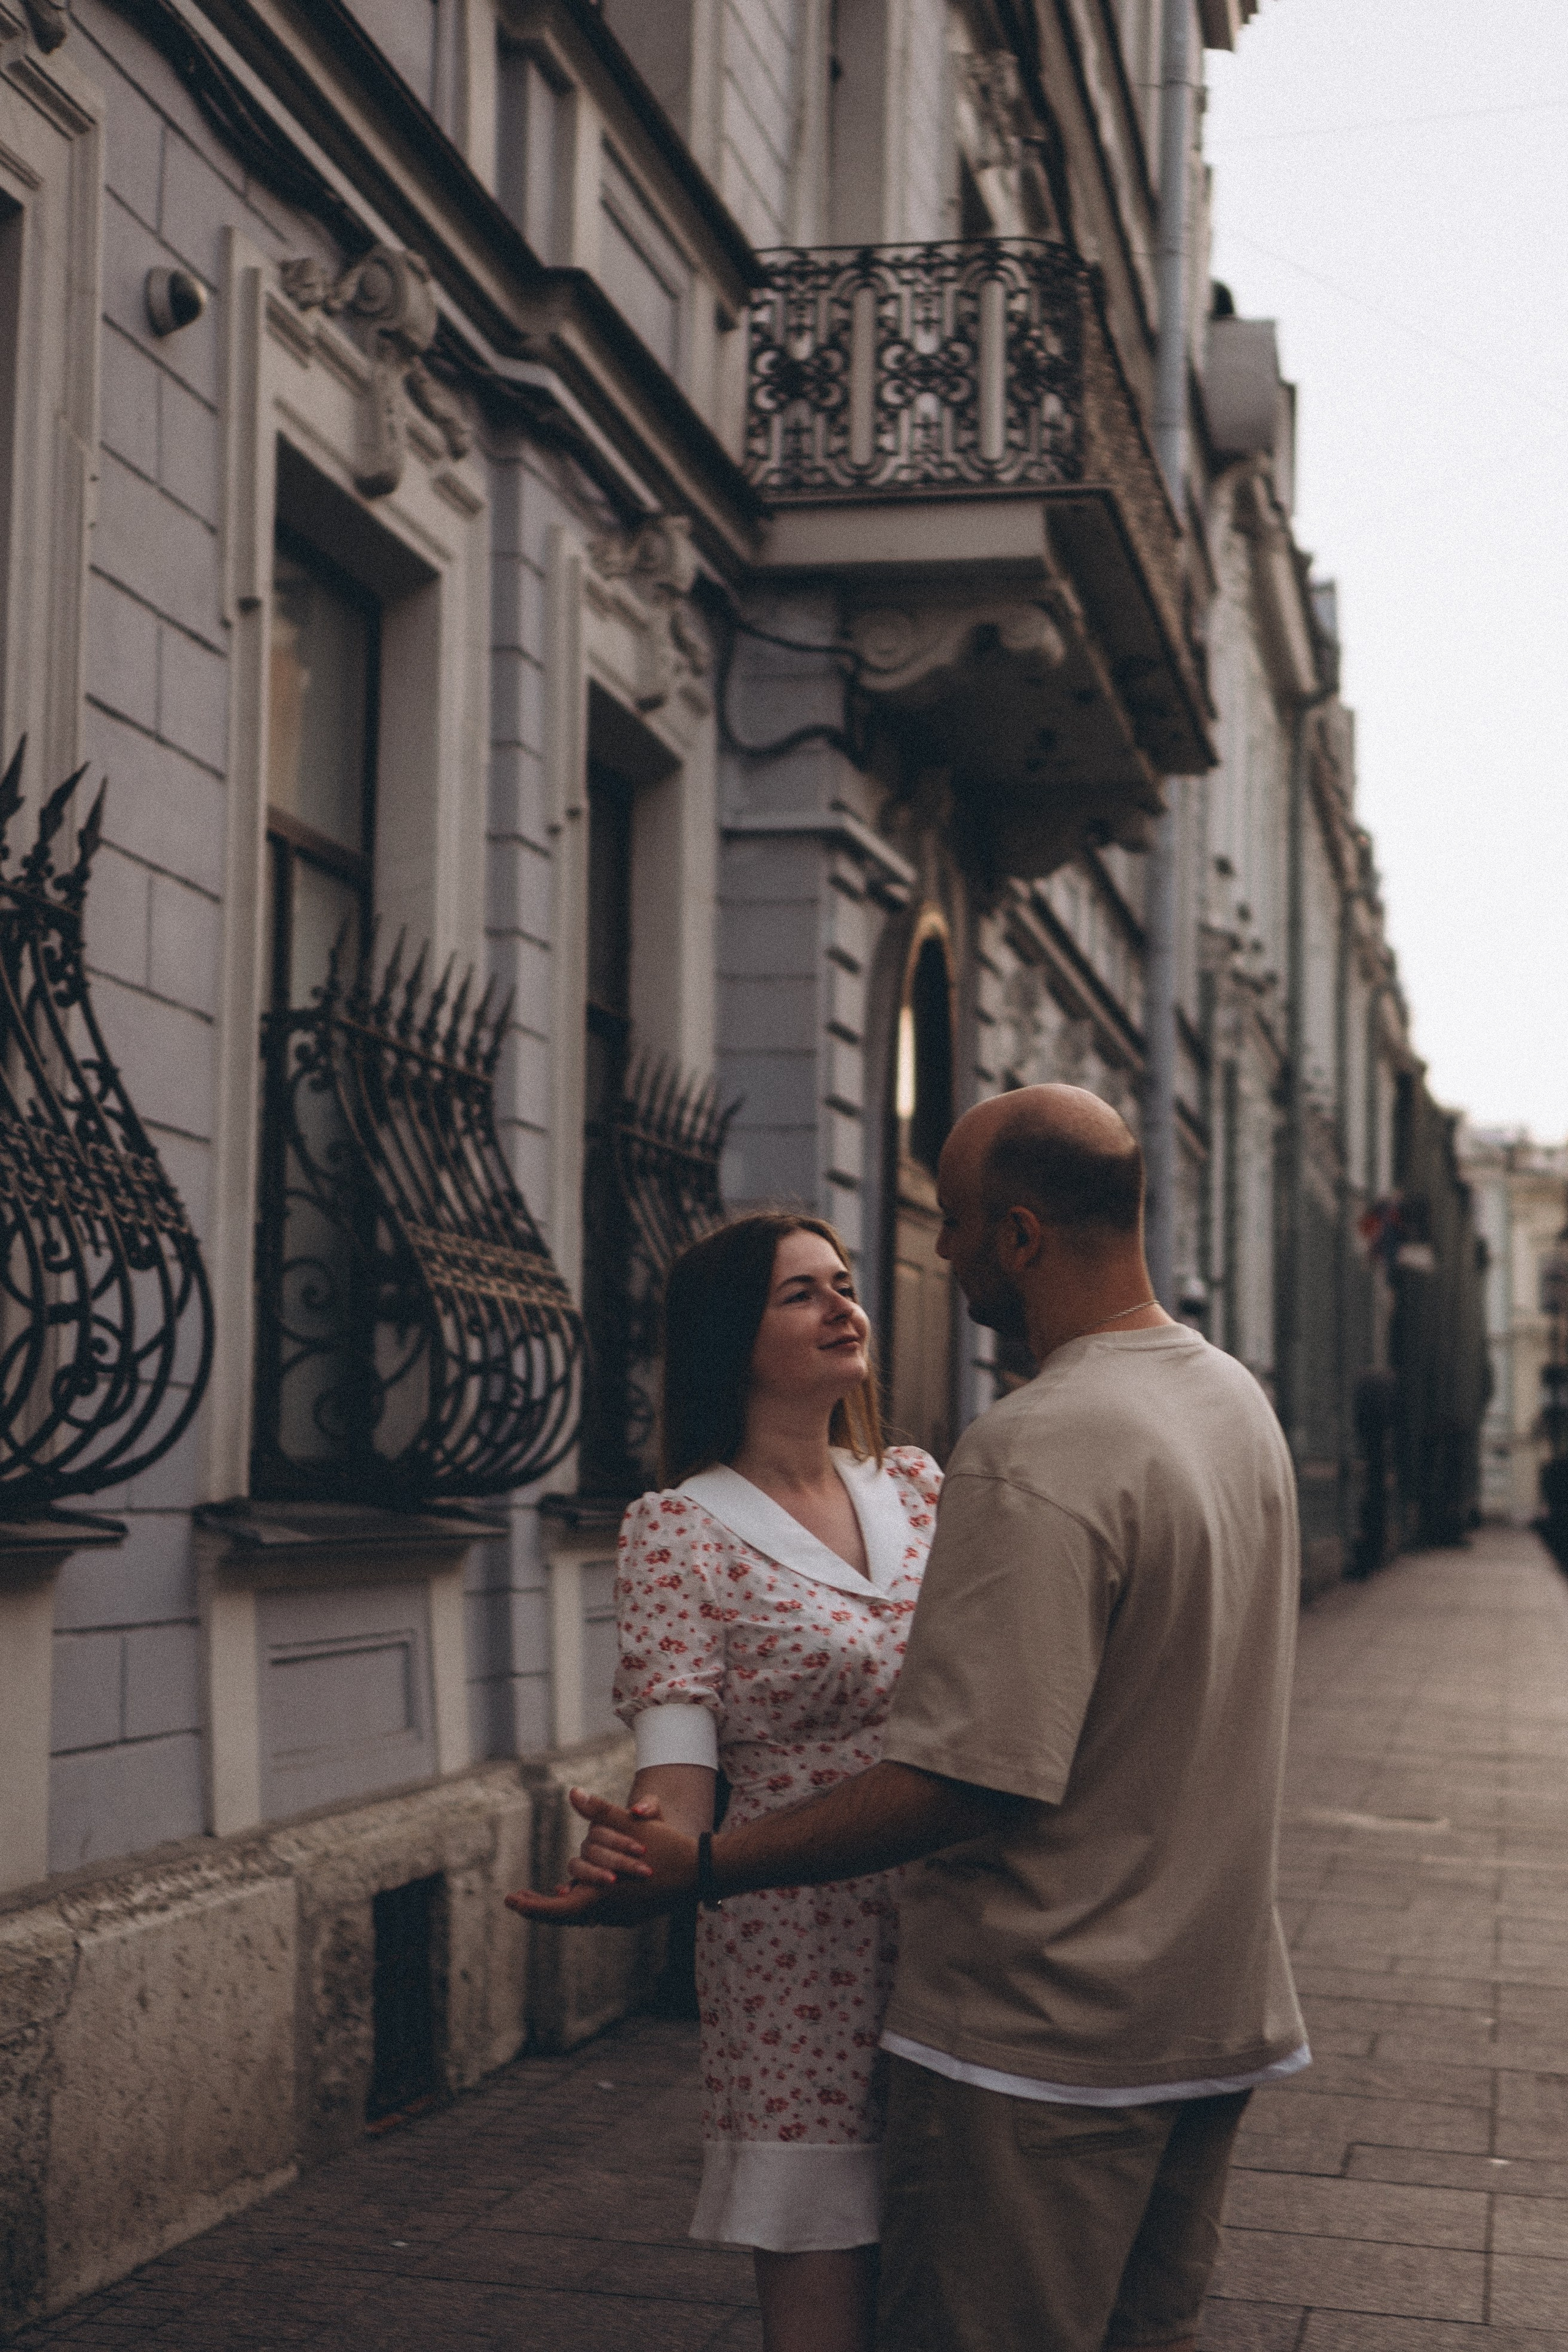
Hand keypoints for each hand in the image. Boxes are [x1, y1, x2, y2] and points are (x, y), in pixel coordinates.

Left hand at [503, 1788, 698, 1926]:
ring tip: (550, 1895)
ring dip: (568, 1900)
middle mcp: (609, 1912)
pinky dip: (587, 1900)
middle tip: (520, 1899)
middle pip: (567, 1910)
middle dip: (545, 1903)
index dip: (531, 1906)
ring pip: (585, 1911)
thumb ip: (599, 1811)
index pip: (557, 1909)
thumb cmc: (665, 1847)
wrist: (701, 1871)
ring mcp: (622, 1916)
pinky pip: (601, 1910)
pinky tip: (579, 1890)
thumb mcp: (630, 1825)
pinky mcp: (632, 1914)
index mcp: (602, 1895)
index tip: (509, 1900)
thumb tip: (573, 1792)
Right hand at [568, 1791, 661, 1887]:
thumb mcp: (655, 1820)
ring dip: (593, 1874)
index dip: (619, 1841)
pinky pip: (573, 1886)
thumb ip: (649, 1807)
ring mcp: (586, 1864)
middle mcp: (589, 1844)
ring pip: (578, 1867)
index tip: (642, 1850)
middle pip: (592, 1850)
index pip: (601, 1831)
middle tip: (641, 1871)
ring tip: (613, 1882)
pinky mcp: (587, 1884)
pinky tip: (568, 1894)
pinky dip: (569, 1888)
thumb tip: (636, 1810)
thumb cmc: (655, 1836)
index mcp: (601, 1826)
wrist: (659, 1860)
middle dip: (618, 1861)